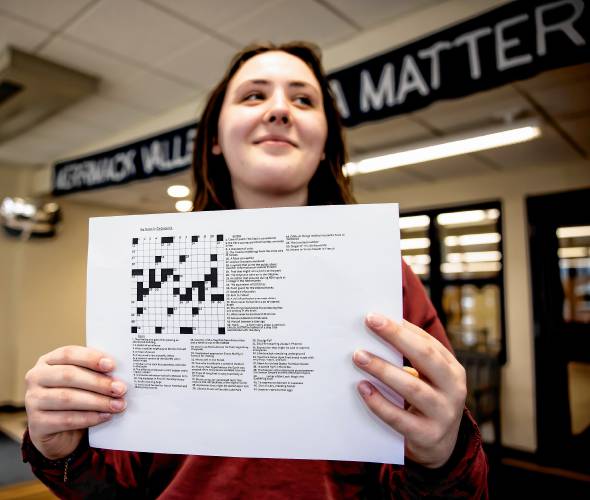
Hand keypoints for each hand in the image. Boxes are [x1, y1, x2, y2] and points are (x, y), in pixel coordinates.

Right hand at [24, 346, 126, 459]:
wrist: (59, 432)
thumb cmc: (75, 397)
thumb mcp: (82, 380)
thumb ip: (95, 372)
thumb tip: (118, 373)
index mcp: (48, 361)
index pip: (68, 353)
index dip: (91, 358)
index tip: (111, 365)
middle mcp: (36, 377)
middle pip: (68, 375)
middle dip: (98, 382)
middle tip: (120, 389)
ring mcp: (32, 400)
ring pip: (67, 398)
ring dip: (97, 401)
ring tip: (117, 405)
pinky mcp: (36, 423)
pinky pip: (66, 420)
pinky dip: (89, 418)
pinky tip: (105, 416)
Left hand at [353, 313, 465, 468]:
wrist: (439, 448)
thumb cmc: (426, 401)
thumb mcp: (428, 378)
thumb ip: (411, 357)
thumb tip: (378, 328)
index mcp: (452, 369)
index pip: (427, 343)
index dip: (402, 328)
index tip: (375, 315)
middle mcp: (453, 389)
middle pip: (426, 357)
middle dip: (396, 337)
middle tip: (370, 322)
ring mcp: (443, 414)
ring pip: (412, 388)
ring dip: (383, 370)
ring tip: (359, 356)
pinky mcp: (427, 436)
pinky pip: (400, 418)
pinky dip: (379, 403)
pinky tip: (362, 389)